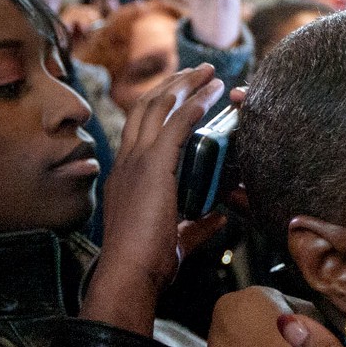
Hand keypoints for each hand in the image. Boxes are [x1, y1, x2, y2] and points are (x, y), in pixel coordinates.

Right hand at [81, 64, 226, 335]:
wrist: (129, 273)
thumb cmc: (146, 263)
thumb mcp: (176, 237)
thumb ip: (197, 224)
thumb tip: (219, 216)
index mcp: (126, 175)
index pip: (140, 128)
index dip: (162, 105)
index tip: (183, 93)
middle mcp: (126, 161)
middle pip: (146, 107)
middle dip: (174, 85)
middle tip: (198, 72)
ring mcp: (136, 161)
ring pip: (158, 107)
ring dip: (185, 85)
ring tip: (209, 73)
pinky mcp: (152, 167)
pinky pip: (175, 125)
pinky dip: (193, 106)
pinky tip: (210, 94)